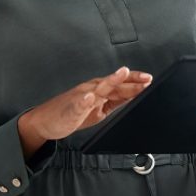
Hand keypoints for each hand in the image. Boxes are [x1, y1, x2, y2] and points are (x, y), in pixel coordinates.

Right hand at [18, 67, 152, 156]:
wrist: (45, 122)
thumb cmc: (73, 113)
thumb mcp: (100, 109)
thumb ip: (116, 102)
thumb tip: (135, 97)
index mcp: (99, 89)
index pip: (120, 83)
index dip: (135, 80)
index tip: (149, 79)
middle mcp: (92, 89)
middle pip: (114, 84)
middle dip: (130, 82)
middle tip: (147, 80)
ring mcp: (81, 97)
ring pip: (98, 88)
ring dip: (110, 80)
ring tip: (122, 74)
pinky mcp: (70, 108)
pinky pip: (77, 104)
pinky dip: (83, 101)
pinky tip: (89, 98)